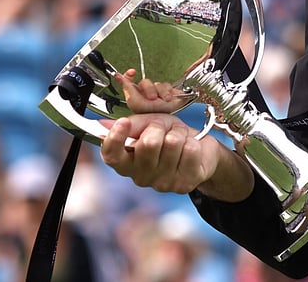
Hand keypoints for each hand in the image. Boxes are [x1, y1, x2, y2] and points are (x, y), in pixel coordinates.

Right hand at [99, 113, 249, 197]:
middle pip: (148, 143)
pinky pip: (190, 150)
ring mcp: (163, 184)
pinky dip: (193, 142)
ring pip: (172, 143)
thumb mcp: (150, 124)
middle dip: (159, 128)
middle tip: (165, 130)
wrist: (199, 147)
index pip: (112, 156)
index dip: (115, 139)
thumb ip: (132, 125)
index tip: (123, 122)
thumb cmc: (170, 135)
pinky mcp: (184, 184)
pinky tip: (190, 149)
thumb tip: (108, 125)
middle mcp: (141, 177)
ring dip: (178, 133)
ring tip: (179, 139)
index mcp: (127, 162)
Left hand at [116, 68, 185, 113]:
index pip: (128, 81)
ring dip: (161, 92)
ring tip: (164, 100)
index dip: (128, 75)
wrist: (169, 118)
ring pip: (157, 83)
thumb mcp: (136, 101)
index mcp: (134, 96)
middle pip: (145, 82)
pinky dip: (169, 92)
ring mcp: (156, 92)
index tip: (132, 72)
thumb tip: (118, 76)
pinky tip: (169, 98)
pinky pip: (167, 85)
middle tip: (152, 98)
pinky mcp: (167, 91)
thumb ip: (128, 87)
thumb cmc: (151, 115)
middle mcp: (144, 94)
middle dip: (150, 89)